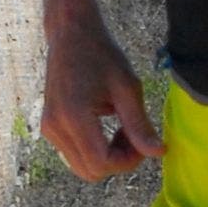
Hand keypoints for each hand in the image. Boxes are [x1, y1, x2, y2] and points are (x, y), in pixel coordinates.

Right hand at [38, 9, 162, 179]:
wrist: (71, 34)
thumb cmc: (102, 55)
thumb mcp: (127, 87)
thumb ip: (140, 124)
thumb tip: (158, 153)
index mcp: (74, 117)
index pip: (102, 163)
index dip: (129, 161)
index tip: (143, 140)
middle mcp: (56, 128)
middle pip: (91, 172)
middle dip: (118, 161)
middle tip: (133, 134)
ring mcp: (49, 129)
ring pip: (83, 167)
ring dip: (107, 157)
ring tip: (121, 128)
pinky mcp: (49, 128)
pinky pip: (74, 155)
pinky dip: (95, 150)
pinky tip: (106, 127)